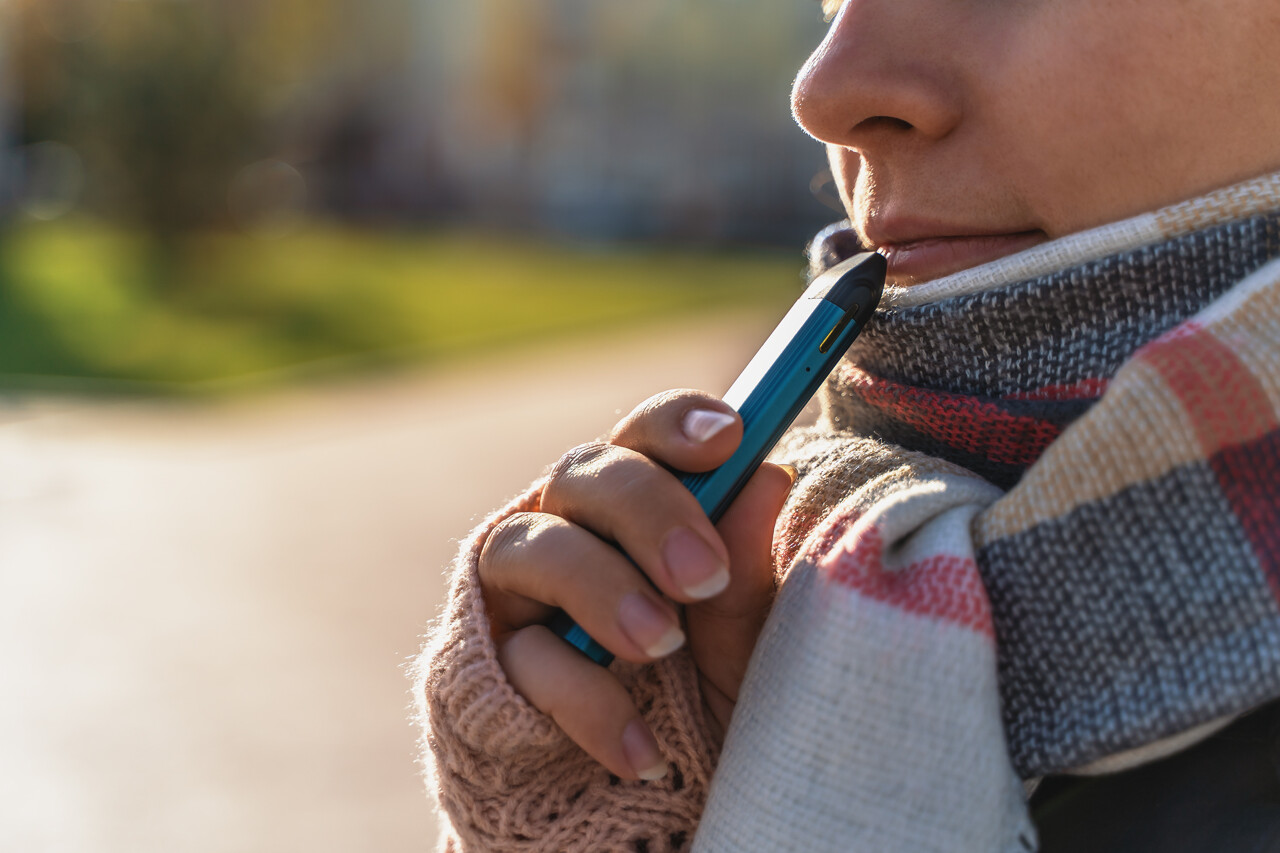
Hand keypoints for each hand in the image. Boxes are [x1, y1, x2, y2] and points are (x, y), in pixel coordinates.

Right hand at [477, 389, 793, 781]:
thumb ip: (748, 576)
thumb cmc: (709, 694)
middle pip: (583, 473)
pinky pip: (521, 661)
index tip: (728, 438)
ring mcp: (521, 588)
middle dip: (647, 512)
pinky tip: (644, 753)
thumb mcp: (743, 646)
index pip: (645, 434)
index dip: (676, 423)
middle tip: (703, 576)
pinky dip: (585, 701)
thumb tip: (767, 479)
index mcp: (640, 504)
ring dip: (599, 588)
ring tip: (660, 646)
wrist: (659, 809)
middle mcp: (571, 525)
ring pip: (528, 546)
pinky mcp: (489, 659)